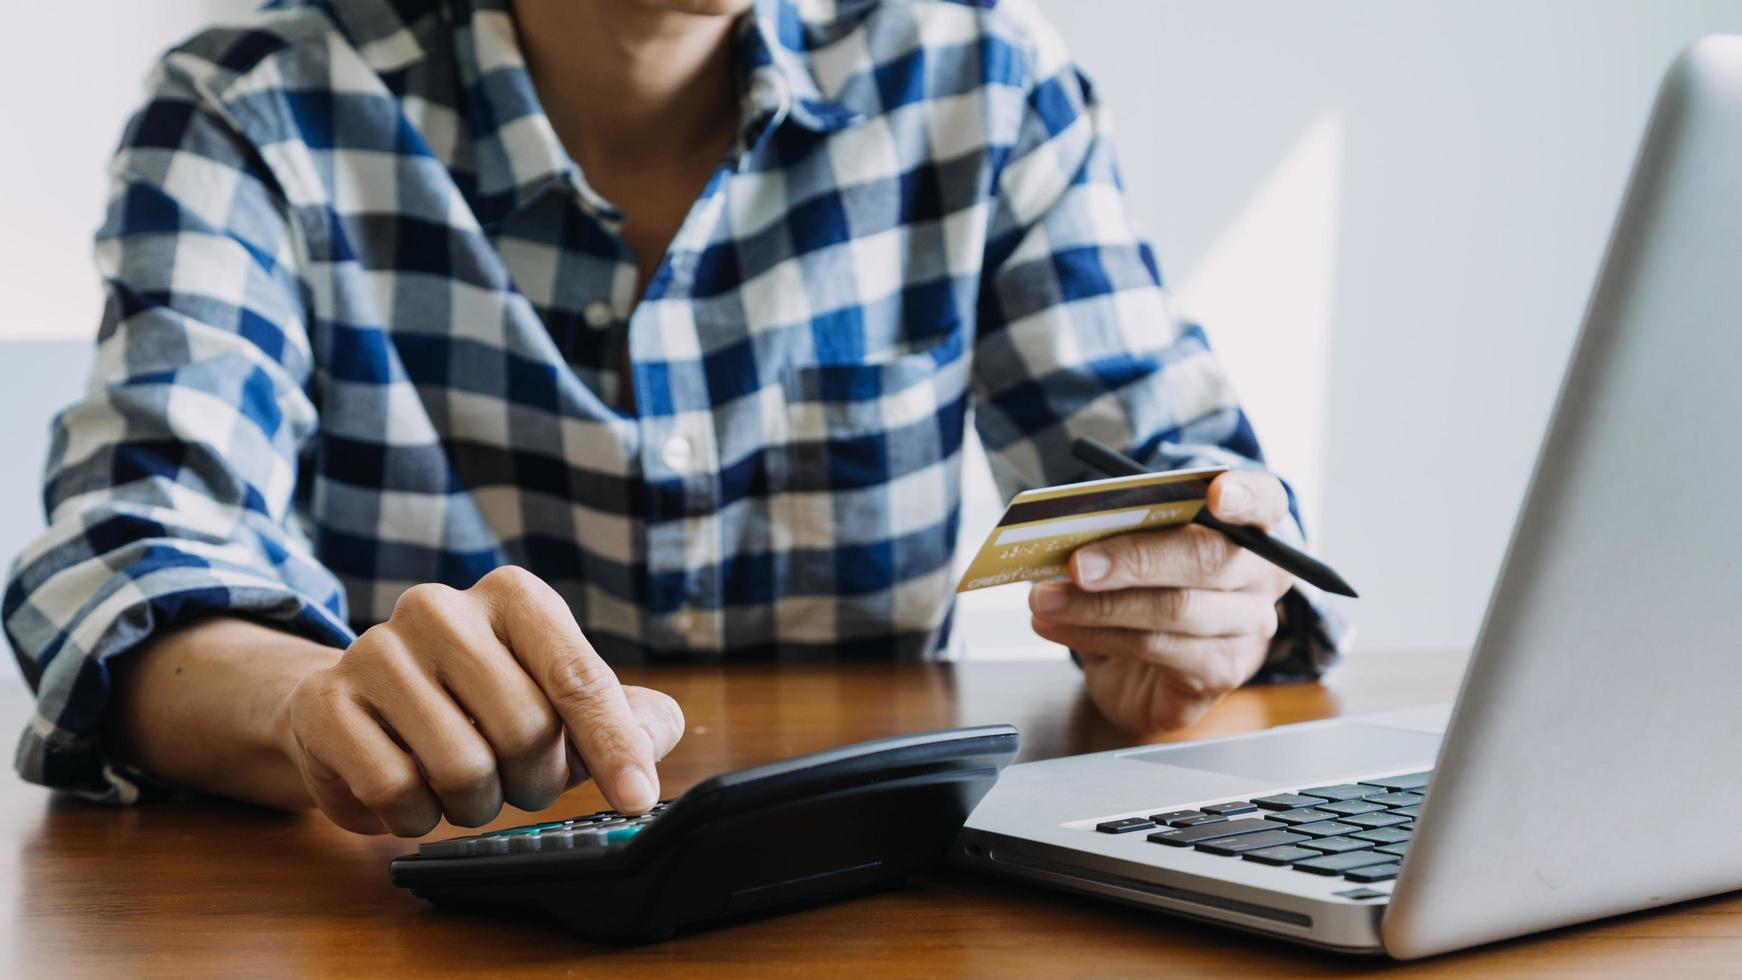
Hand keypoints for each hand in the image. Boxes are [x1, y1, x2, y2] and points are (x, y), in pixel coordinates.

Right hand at [281, 566, 683, 835]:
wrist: (356, 706)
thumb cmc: (477, 703)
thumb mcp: (555, 698)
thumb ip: (621, 716)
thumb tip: (658, 733)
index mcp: (514, 597)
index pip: (578, 676)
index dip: (613, 744)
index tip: (638, 796)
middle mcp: (442, 607)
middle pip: (525, 731)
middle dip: (532, 782)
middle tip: (513, 780)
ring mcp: (376, 650)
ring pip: (462, 769)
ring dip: (473, 805)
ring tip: (460, 785)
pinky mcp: (326, 703)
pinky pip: (395, 791)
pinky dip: (414, 817)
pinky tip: (409, 794)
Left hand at [1028, 470, 1294, 734]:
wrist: (1153, 661)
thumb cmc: (1148, 582)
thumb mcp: (1138, 543)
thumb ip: (1123, 525)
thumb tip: (1069, 527)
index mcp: (1252, 527)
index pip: (1264, 501)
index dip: (1243, 495)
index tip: (1214, 492)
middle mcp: (1262, 579)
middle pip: (1207, 559)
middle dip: (1135, 559)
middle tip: (1076, 564)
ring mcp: (1247, 631)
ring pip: (1175, 610)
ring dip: (1097, 606)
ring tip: (1044, 599)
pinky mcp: (1218, 675)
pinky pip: (1156, 651)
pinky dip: (1095, 636)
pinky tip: (1056, 626)